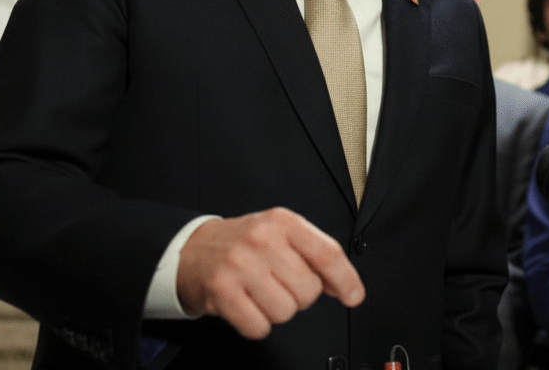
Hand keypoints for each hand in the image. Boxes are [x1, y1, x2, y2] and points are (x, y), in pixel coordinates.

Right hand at [177, 207, 364, 338]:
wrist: (194, 250)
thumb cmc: (244, 243)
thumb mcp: (281, 234)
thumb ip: (314, 254)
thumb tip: (344, 285)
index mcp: (282, 222)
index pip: (327, 253)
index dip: (346, 279)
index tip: (354, 296)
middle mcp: (262, 240)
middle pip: (308, 290)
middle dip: (299, 295)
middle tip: (280, 283)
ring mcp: (240, 265)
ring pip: (285, 311)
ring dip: (277, 310)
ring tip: (261, 292)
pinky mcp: (221, 291)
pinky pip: (259, 326)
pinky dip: (257, 323)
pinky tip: (248, 305)